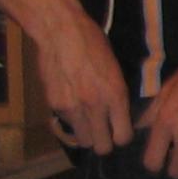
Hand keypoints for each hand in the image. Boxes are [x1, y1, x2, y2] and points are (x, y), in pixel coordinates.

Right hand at [32, 2, 132, 155]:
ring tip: (87, 122)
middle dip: (104, 142)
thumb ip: (117, 95)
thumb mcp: (115, 67)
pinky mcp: (54, 105)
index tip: (120, 130)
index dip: (122, 136)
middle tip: (103, 132)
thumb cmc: (92, 43)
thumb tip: (121, 115)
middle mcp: (95, 105)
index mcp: (116, 94)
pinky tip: (72, 104)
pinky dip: (71, 121)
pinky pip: (67, 125)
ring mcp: (73, 107)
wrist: (60, 31)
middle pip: (102, 147)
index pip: (123, 137)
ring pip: (83, 142)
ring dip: (86, 135)